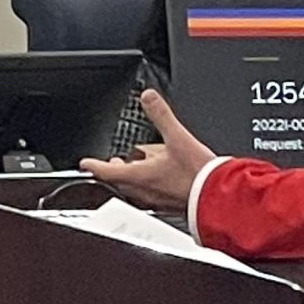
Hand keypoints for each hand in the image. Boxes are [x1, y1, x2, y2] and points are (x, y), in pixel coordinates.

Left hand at [80, 91, 216, 212]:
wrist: (218, 198)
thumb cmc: (198, 175)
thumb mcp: (178, 137)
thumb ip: (161, 115)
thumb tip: (148, 98)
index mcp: (140, 176)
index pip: (107, 171)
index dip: (93, 165)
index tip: (85, 163)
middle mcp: (144, 192)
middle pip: (119, 182)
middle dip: (114, 171)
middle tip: (113, 163)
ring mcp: (156, 201)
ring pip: (135, 190)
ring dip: (132, 177)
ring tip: (138, 165)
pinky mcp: (169, 206)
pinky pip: (151, 195)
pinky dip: (149, 183)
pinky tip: (162, 176)